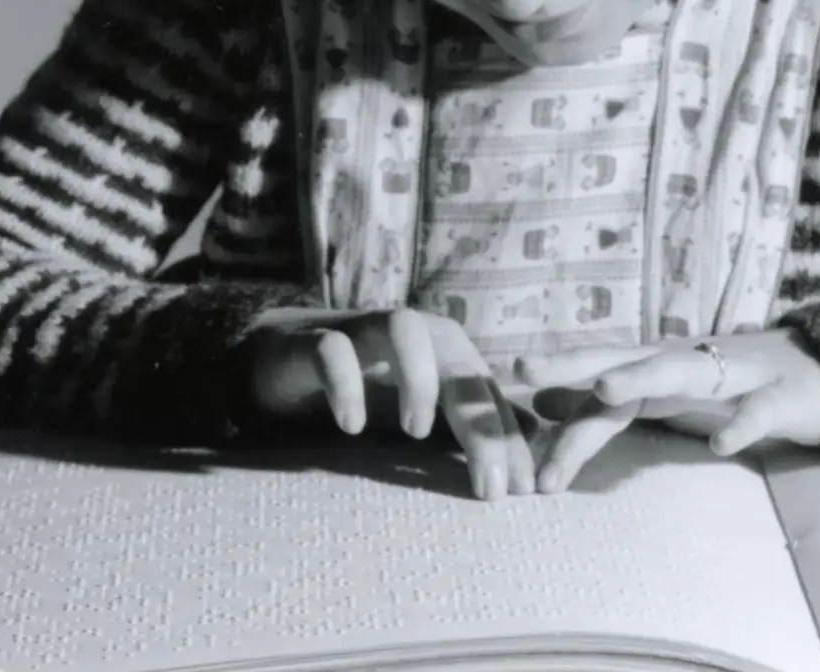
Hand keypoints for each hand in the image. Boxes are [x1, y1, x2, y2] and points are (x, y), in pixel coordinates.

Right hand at [246, 306, 537, 500]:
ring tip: (416, 432)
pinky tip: (352, 425)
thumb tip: (532, 440)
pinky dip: (345, 382)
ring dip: (417, 376)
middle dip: (480, 424)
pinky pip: (333, 349)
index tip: (520, 491)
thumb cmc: (367, 385)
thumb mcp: (425, 410)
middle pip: (459, 363)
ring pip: (403, 327)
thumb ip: (472, 423)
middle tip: (488, 485)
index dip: (508, 440)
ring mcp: (362, 331)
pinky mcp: (314, 340)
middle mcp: (412, 333)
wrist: (287, 360)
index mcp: (443, 351)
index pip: (487, 393)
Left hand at [514, 328, 819, 492]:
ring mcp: (734, 373)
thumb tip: (539, 404)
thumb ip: (606, 402)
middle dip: (572, 362)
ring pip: (683, 371)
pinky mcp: (779, 395)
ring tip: (605, 390)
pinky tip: (721, 446)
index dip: (550, 383)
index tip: (499, 394)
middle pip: (623, 358)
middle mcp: (686, 361)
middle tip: (523, 369)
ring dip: (643, 376)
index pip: (594, 374)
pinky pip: (757, 412)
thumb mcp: (664, 395)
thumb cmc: (734, 388)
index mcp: (657, 366)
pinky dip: (740, 427)